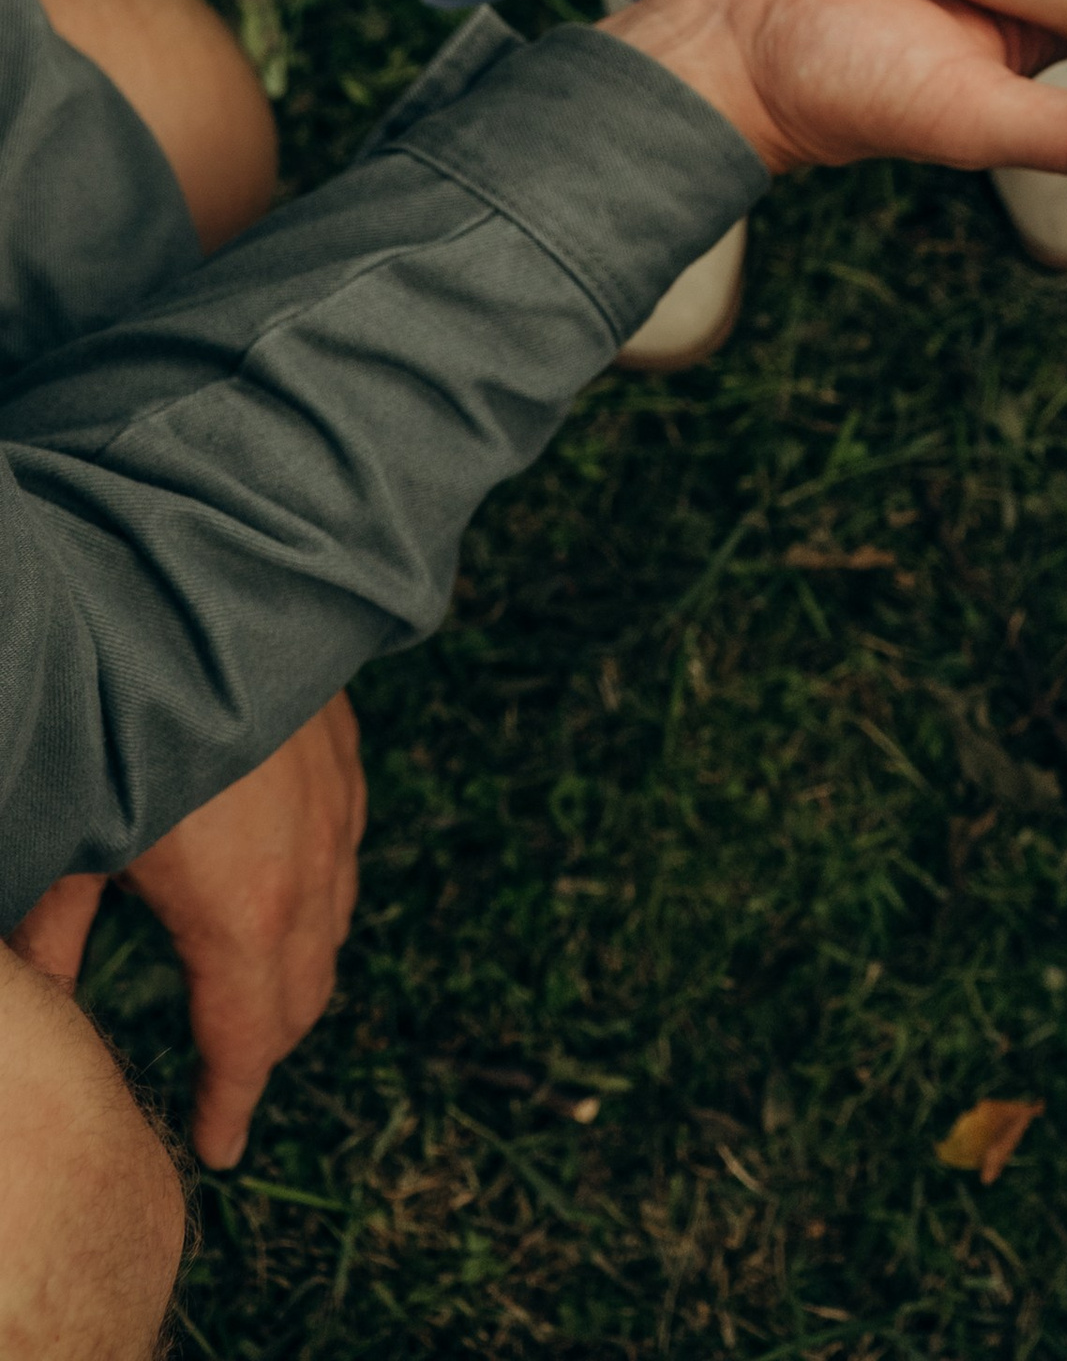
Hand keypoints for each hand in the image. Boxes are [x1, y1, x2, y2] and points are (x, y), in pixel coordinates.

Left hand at [12, 694, 365, 1166]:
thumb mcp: (77, 841)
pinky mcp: (343, 757)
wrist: (224, 602)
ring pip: (332, 921)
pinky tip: (291, 886)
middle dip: (266, 1045)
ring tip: (257, 993)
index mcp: (244, 915)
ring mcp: (337, 810)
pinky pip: (344, 851)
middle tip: (230, 1081)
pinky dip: (319, 894)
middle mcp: (309, 874)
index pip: (246, 1043)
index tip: (216, 1147)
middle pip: (302, 993)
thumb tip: (41, 999)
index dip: (230, 1103)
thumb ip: (57, 928)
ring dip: (297, 970)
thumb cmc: (136, 726)